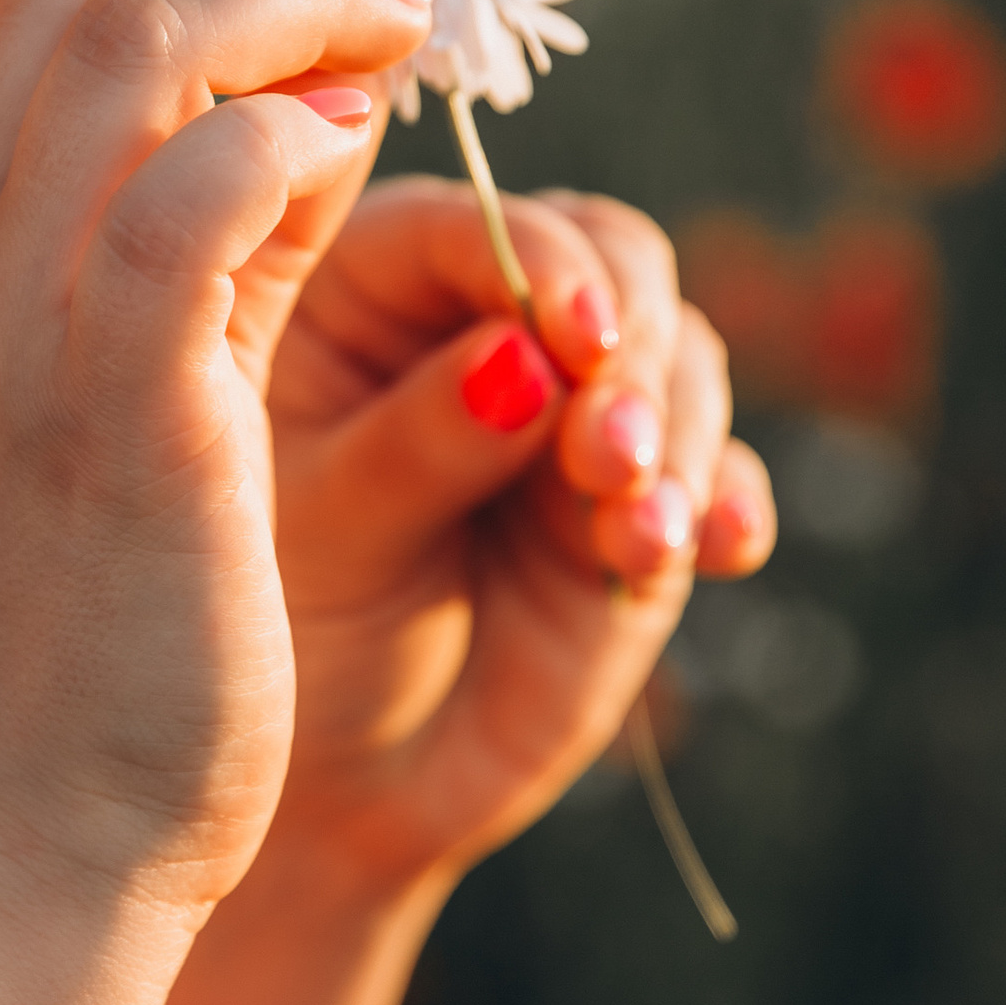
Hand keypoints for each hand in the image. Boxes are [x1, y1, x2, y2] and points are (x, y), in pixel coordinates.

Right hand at [0, 0, 435, 944]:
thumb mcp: (112, 403)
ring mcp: (9, 307)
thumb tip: (320, 107)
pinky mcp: (113, 389)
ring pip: (156, 31)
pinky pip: (221, 176)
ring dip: (314, 0)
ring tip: (421, 26)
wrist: (11, 854)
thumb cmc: (75, 653)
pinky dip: (312, 133)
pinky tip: (382, 156)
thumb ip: (195, 247)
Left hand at [264, 175, 776, 899]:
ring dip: (679, 432)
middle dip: (632, 348)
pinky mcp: (638, 497)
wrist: (329, 778)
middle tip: (611, 451)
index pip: (469, 226)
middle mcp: (483, 322)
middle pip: (608, 263)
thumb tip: (523, 360)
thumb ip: (413, 441)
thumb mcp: (322, 528)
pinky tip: (719, 548)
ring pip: (676, 357)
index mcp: (368, 288)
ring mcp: (575, 407)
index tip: (579, 334)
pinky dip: (722, 502)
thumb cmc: (282, 621)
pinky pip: (711, 474)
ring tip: (639, 532)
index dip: (540, 265)